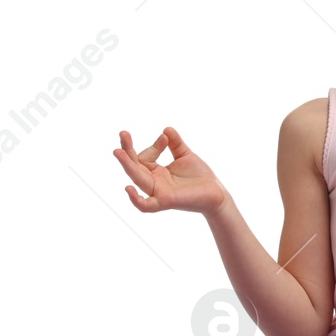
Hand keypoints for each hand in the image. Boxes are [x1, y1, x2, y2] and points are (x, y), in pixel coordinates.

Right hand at [113, 127, 227, 214]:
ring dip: (127, 165)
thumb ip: (175, 143)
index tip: (165, 137)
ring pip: (137, 180)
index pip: (145, 157)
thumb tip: (166, 129)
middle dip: (127, 150)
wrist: (217, 193)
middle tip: (123, 133)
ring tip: (118, 151)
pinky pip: (146, 206)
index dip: (154, 146)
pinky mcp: (166, 202)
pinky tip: (128, 189)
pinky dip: (136, 200)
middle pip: (134, 167)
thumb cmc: (200, 177)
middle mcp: (154, 182)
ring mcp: (158, 192)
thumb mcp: (185, 155)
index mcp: (156, 172)